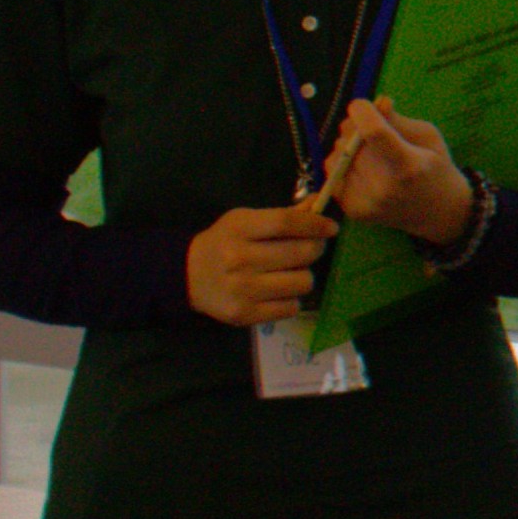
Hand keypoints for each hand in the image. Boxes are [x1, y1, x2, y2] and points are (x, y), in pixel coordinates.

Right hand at [185, 198, 337, 325]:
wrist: (186, 276)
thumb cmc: (223, 243)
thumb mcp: (245, 221)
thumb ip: (283, 215)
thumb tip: (319, 203)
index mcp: (239, 229)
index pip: (287, 223)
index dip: (315, 224)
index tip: (331, 228)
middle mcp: (239, 259)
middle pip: (302, 253)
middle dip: (314, 249)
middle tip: (308, 249)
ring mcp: (242, 289)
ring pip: (303, 282)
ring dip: (303, 276)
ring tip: (288, 273)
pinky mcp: (245, 314)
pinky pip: (292, 307)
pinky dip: (291, 299)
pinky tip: (276, 292)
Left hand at [326, 95, 474, 247]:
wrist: (437, 213)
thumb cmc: (436, 169)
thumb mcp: (428, 137)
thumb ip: (398, 120)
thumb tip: (377, 103)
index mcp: (409, 166)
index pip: (374, 132)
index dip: (362, 112)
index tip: (362, 105)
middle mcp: (384, 187)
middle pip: (352, 142)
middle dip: (355, 127)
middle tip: (369, 130)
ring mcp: (365, 202)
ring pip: (336, 155)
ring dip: (347, 146)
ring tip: (368, 152)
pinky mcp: (352, 210)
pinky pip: (332, 173)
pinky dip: (343, 164)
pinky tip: (362, 168)